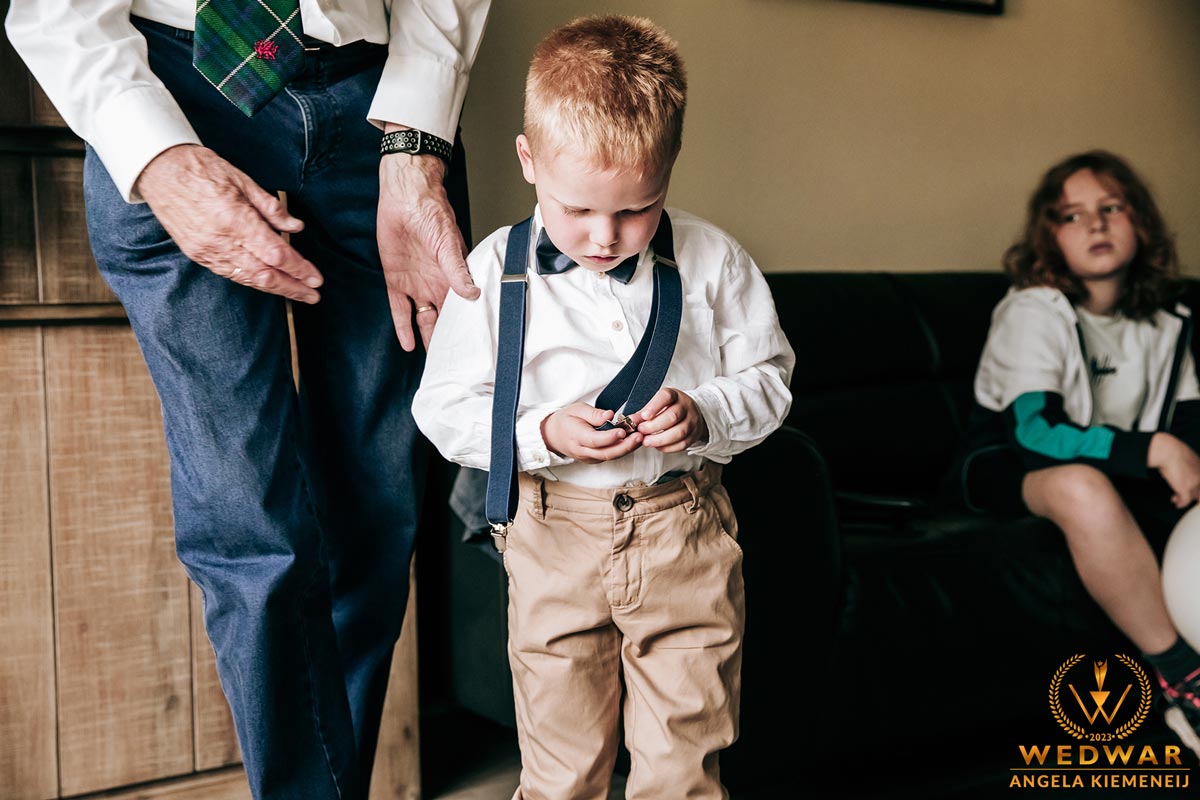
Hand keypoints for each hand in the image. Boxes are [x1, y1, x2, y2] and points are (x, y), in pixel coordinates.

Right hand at [135, 144, 322, 302]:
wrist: (158, 169)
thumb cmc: (202, 168)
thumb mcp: (243, 180)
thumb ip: (271, 208)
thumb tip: (296, 228)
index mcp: (235, 219)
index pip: (276, 254)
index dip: (299, 269)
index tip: (316, 279)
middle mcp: (221, 240)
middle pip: (264, 274)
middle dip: (292, 287)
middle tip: (313, 295)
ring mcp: (206, 250)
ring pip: (247, 278)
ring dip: (274, 289)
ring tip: (296, 293)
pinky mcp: (197, 254)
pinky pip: (230, 274)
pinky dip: (252, 281)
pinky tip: (268, 284)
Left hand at [377, 145, 478, 351]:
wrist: (405, 197)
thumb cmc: (432, 213)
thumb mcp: (448, 243)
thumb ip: (457, 270)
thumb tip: (472, 293)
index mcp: (453, 277)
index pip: (461, 309)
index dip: (465, 328)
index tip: (471, 348)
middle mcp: (436, 284)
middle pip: (442, 319)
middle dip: (445, 340)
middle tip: (451, 363)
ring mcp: (416, 284)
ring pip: (422, 319)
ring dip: (425, 337)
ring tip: (430, 361)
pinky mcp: (395, 280)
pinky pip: (399, 308)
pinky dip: (402, 326)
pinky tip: (407, 344)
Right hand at [541, 403, 643, 462]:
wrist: (554, 435)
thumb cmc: (566, 419)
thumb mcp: (576, 409)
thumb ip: (593, 414)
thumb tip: (609, 415)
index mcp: (576, 437)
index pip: (595, 440)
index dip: (610, 437)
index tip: (623, 430)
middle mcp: (583, 451)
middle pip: (606, 453)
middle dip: (625, 446)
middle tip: (639, 435)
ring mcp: (590, 458)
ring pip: (611, 456)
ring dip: (628, 448)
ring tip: (641, 437)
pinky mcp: (595, 459)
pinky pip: (611, 456)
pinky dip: (623, 449)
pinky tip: (634, 441)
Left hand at [627, 388, 708, 452]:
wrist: (693, 413)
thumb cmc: (671, 408)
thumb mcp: (658, 404)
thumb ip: (644, 412)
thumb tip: (631, 421)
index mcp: (675, 395)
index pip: (666, 397)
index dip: (654, 406)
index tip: (644, 416)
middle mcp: (686, 406)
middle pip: (672, 416)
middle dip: (654, 426)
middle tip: (642, 431)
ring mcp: (692, 421)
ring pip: (679, 432)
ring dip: (660, 439)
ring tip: (647, 441)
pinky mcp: (695, 435)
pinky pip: (682, 444)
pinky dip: (668, 447)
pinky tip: (658, 446)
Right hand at [1149, 432, 1199, 507]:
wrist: (1167, 451)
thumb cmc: (1171, 450)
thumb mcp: (1182, 454)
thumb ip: (1185, 461)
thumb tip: (1180, 465)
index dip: (1198, 488)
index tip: (1195, 493)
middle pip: (1199, 490)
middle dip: (1194, 495)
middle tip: (1187, 498)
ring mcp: (1194, 483)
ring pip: (1193, 495)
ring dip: (1184, 499)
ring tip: (1175, 499)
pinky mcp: (1185, 489)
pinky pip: (1185, 501)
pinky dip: (1180, 503)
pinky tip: (1176, 503)